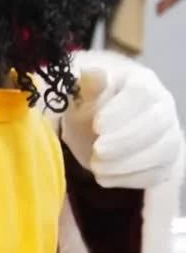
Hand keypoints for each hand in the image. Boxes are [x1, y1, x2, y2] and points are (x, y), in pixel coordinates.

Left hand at [63, 52, 183, 189]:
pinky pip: (158, 173)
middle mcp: (163, 106)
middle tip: (97, 150)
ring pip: (163, 151)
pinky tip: (104, 178)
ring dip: (128, 163)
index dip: (121, 111)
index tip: (97, 126)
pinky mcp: (166, 162)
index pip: (141, 93)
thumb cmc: (91, 105)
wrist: (97, 128)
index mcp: (143, 82)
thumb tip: (91, 72)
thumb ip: (89, 86)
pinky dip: (130, 179)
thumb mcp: (83, 94)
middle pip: (157, 122)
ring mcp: (168, 135)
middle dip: (126, 140)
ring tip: (95, 166)